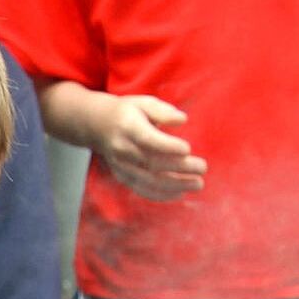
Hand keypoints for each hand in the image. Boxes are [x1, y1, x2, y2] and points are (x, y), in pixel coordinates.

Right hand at [89, 95, 207, 201]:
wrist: (96, 126)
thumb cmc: (127, 112)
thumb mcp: (143, 103)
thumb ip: (163, 111)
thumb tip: (183, 119)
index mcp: (128, 127)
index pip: (148, 140)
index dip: (168, 147)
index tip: (188, 148)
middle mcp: (123, 149)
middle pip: (152, 163)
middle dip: (180, 168)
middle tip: (202, 168)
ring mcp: (121, 166)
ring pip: (149, 180)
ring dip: (176, 185)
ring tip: (198, 183)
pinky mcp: (123, 177)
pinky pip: (142, 190)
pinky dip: (162, 194)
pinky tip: (181, 192)